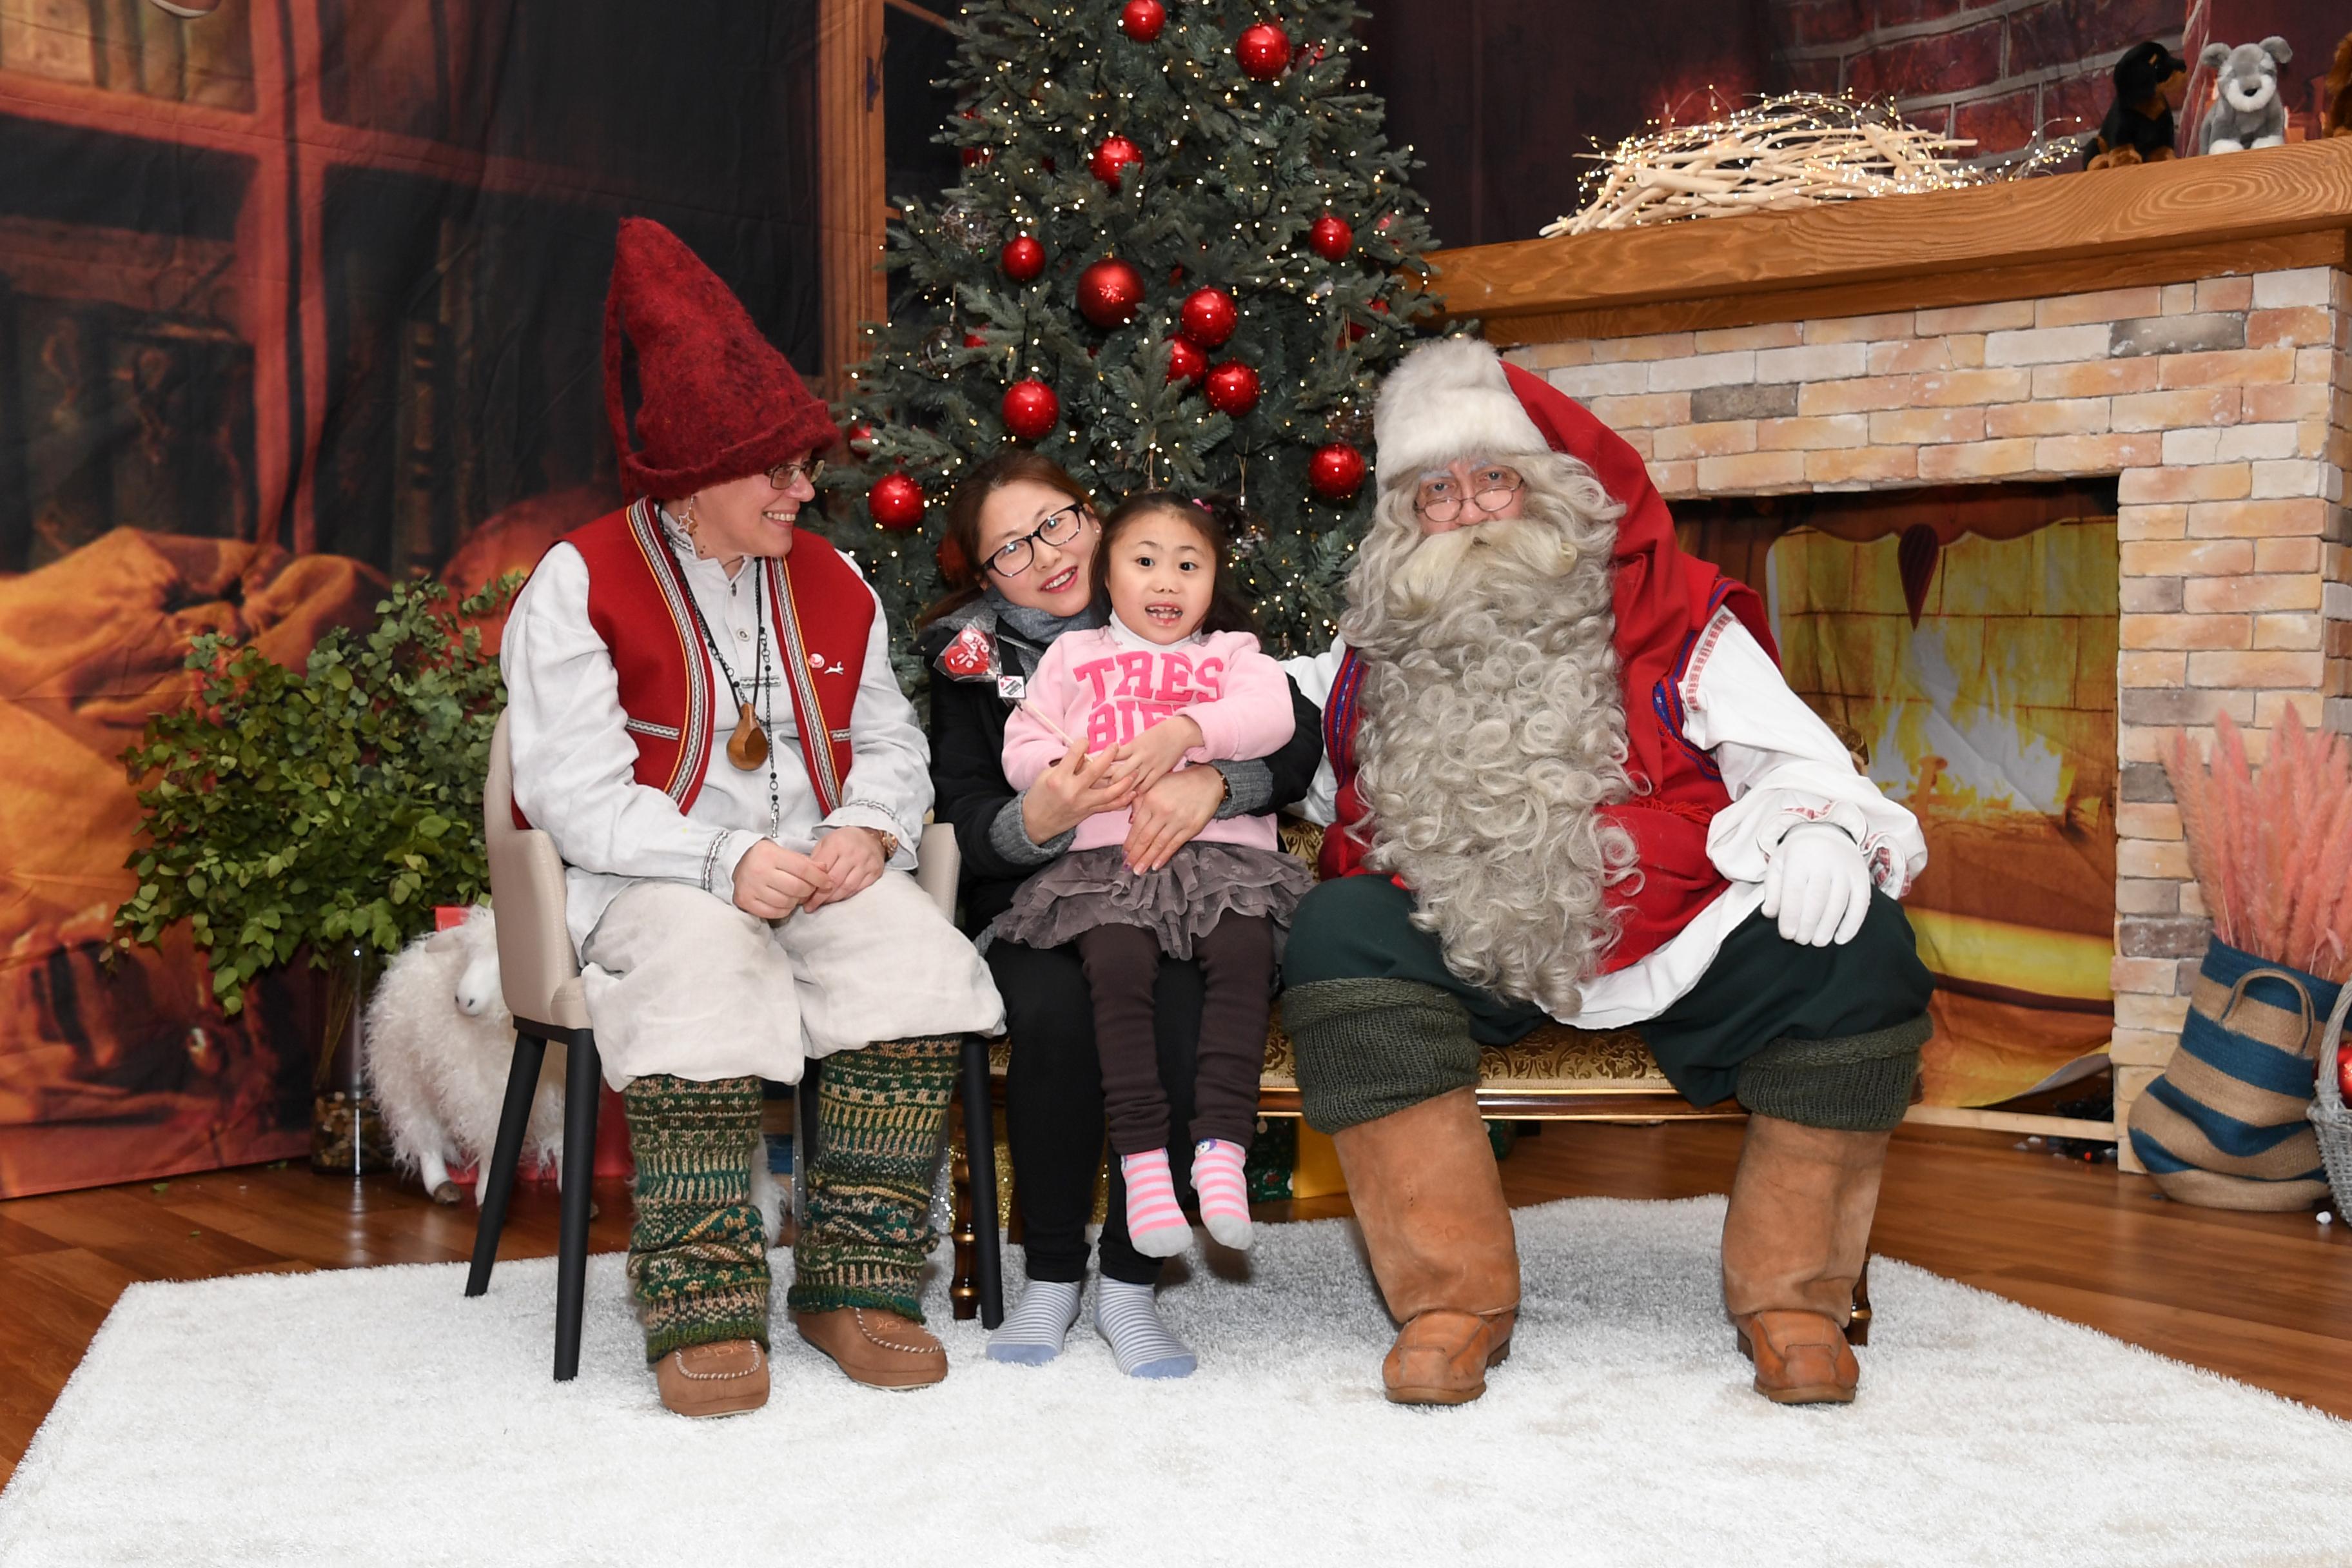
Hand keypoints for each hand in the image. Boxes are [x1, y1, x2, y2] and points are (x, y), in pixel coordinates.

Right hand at [732, 838, 833, 919]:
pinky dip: (784, 909)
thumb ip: (805, 862)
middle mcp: (759, 871)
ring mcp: (751, 888)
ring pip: (787, 902)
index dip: (819, 878)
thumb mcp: (785, 853)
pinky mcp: (745, 901)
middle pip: (796, 888)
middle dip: (809, 890)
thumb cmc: (766, 857)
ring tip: (795, 894)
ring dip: (796, 900)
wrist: (738, 862)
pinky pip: (774, 912)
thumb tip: (825, 870)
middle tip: (810, 889)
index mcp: (770, 855)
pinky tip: (784, 901)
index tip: (827, 883)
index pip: (803, 869)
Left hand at [802, 826, 887, 910]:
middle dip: (820, 897)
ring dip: (832, 899)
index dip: (811, 886)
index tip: (803, 897)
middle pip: (834, 882)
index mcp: (837, 844)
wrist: (870, 837)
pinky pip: (858, 889)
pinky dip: (846, 896)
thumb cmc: (843, 841)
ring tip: (821, 904)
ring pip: (847, 888)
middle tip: (810, 906)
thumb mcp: (825, 842)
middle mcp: (853, 854)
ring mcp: (866, 863)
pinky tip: (837, 899)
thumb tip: (805, 881)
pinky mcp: (875, 872)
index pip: (822, 871)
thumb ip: (816, 860)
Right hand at [1022, 744, 1137, 841]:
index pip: (1075, 754)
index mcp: (1059, 778)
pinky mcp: (1088, 812)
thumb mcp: (1047, 776)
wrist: (1035, 822)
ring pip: (1109, 792)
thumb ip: (1067, 765)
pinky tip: (1133, 793)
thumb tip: (1085, 754)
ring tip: (1135, 771)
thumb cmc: (1040, 795)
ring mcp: (1082, 803)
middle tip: (1116, 746)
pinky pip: (1109, 806)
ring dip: (1124, 782)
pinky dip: (1123, 800)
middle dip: (1108, 756)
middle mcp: (1072, 790)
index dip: (1082, 743)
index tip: (1086, 741)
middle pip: (1096, 771)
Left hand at [1103, 716, 1201, 797]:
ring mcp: (1150, 765)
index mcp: (1133, 745)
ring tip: (1111, 797)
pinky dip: (1137, 791)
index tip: (1090, 773)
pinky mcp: (1159, 772)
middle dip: (1107, 783)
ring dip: (1121, 790)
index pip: (1111, 757)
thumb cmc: (1158, 733)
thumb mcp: (1140, 738)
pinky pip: (1146, 785)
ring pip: (1131, 782)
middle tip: (1097, 791)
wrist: (1179, 732)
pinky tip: (1131, 796)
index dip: (1100, 765)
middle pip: (1118, 774)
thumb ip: (1127, 748)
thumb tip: (1111, 755)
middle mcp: (1139, 756)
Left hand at [1124, 766, 1224, 872]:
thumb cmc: (1179, 783)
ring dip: (1147, 859)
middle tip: (1128, 867)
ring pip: (1158, 844)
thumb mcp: (1156, 784)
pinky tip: (1156, 865)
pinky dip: (1164, 856)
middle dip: (1135, 855)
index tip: (1124, 854)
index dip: (1129, 843)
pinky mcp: (1191, 828)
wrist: (1206, 782)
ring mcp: (1177, 821)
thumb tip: (1130, 821)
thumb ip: (1140, 801)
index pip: (1137, 826)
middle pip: (1145, 838)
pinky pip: (1174, 845)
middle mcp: (1163, 811)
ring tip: (1139, 870)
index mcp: (1151, 800)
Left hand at [1761, 822, 1870, 946]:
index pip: (1794, 891)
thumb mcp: (1778, 864)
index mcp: (1800, 857)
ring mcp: (1846, 869)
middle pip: (1817, 899)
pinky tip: (1841, 938)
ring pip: (1839, 903)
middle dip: (1808, 924)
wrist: (1826, 831)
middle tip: (1801, 941)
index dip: (1790, 915)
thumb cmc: (1797, 854)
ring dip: (1828, 927)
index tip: (1787, 934)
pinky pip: (1861, 903)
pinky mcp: (1862, 876)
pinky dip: (1852, 924)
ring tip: (1817, 942)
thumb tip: (1770, 914)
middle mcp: (1825, 861)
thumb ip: (1773, 889)